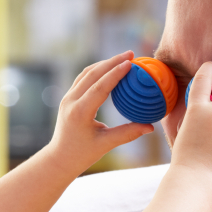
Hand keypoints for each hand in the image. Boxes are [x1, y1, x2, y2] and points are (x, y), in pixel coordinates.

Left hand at [45, 51, 153, 176]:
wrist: (60, 158)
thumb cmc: (83, 154)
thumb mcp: (106, 144)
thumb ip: (128, 134)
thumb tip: (151, 127)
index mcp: (80, 112)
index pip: (100, 87)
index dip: (115, 73)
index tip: (130, 63)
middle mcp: (71, 101)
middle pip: (93, 74)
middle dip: (112, 62)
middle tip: (131, 54)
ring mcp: (67, 97)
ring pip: (87, 73)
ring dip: (104, 63)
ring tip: (123, 58)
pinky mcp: (68, 97)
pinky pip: (83, 78)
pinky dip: (97, 70)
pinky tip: (109, 67)